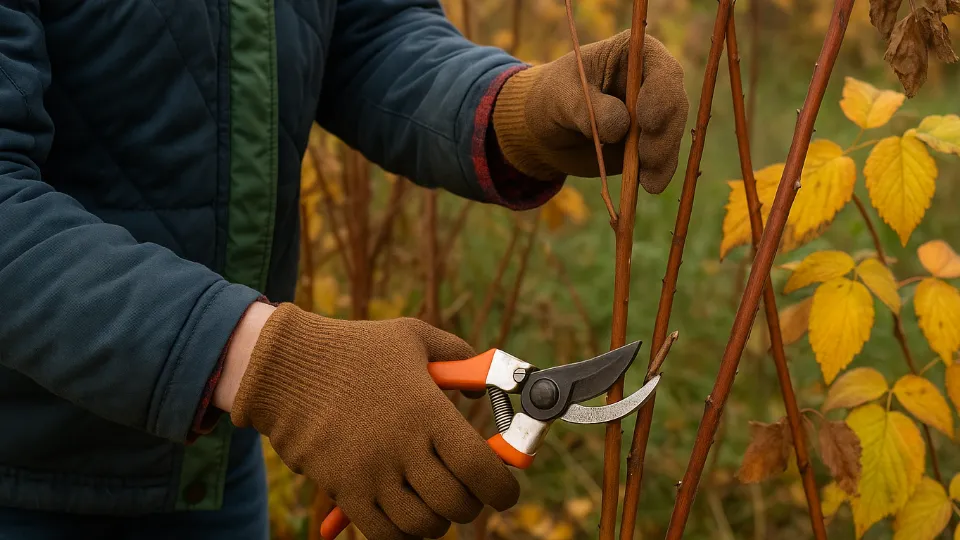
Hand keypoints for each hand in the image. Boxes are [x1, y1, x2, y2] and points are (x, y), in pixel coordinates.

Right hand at [226, 303, 519, 539]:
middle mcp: (402, 448)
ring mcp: (371, 474)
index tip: (505, 489)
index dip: (502, 487)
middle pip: (456, 503)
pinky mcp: (344, 490)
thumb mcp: (413, 338)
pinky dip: (402, 531)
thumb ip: (460, 356)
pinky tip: (406, 512)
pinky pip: (384, 534)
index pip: (480, 468)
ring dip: (437, 519)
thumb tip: (486, 387)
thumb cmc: (356, 349)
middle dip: (472, 502)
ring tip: (435, 500)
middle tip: (469, 491)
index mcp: (426, 410)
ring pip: (423, 525)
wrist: (288, 367)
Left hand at [493, 31, 688, 193]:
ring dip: (664, 158)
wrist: (546, 130)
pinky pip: (663, 158)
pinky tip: (651, 185)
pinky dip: (659, 172)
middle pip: (674, 105)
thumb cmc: (553, 98)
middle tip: (647, 159)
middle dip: (664, 134)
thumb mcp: (561, 97)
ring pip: (671, 134)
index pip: (661, 69)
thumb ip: (589, 108)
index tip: (646, 120)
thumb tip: (621, 127)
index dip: (661, 94)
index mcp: (634, 54)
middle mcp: (652, 82)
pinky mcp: (649, 143)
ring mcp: (654, 114)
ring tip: (649, 183)